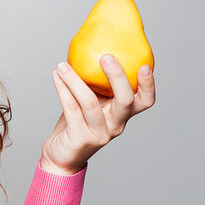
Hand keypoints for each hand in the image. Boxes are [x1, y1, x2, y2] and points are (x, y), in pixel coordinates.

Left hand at [40, 54, 155, 174]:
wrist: (62, 156)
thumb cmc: (77, 124)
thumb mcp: (91, 104)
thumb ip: (96, 86)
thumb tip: (93, 48)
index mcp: (122, 115)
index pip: (145, 102)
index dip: (148, 85)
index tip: (145, 66)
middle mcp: (115, 125)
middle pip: (125, 101)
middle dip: (118, 77)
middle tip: (105, 56)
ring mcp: (99, 134)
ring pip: (90, 103)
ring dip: (75, 80)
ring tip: (62, 65)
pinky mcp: (80, 138)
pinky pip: (71, 109)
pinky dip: (63, 89)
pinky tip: (56, 75)